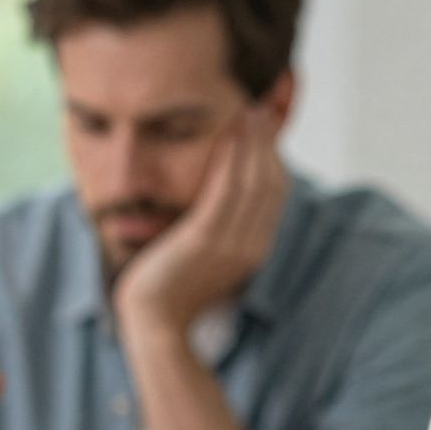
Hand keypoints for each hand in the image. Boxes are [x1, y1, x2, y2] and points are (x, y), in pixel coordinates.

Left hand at [112, 105, 286, 336]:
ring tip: (248, 109)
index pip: (276, 194)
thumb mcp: (207, 256)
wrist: (154, 322)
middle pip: (271, 183)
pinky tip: (229, 133)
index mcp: (256, 250)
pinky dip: (232, 158)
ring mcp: (232, 243)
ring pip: (254, 181)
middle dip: (268, 143)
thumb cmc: (173, 288)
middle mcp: (252, 246)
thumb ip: (221, 230)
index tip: (265, 128)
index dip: (274, 157)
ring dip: (253, 142)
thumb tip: (221, 203)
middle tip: (261, 107)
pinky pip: (226, 189)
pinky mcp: (206, 239)